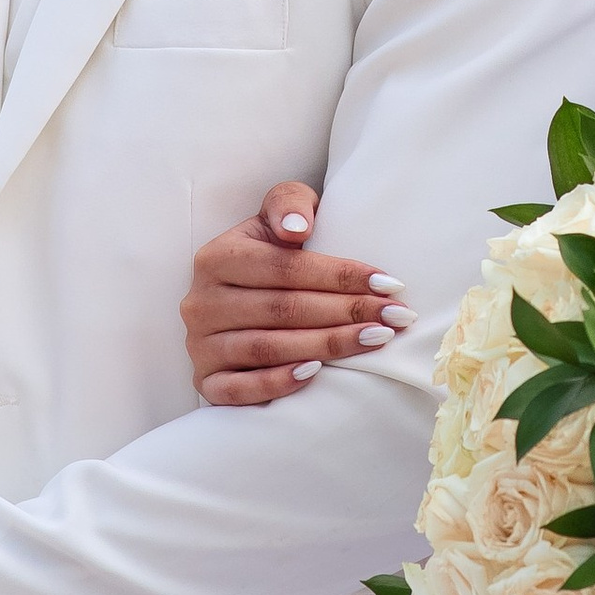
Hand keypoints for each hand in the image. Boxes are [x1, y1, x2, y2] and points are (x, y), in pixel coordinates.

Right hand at [181, 180, 411, 403]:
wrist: (236, 295)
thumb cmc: (268, 254)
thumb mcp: (276, 217)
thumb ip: (288, 204)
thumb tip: (297, 229)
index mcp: (217, 257)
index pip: (286, 268)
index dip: (341, 276)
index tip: (390, 284)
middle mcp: (202, 302)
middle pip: (283, 309)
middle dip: (347, 312)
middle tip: (395, 317)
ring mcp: (200, 345)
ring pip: (267, 349)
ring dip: (327, 346)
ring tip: (375, 339)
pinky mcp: (205, 382)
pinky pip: (238, 390)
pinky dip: (277, 383)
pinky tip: (316, 373)